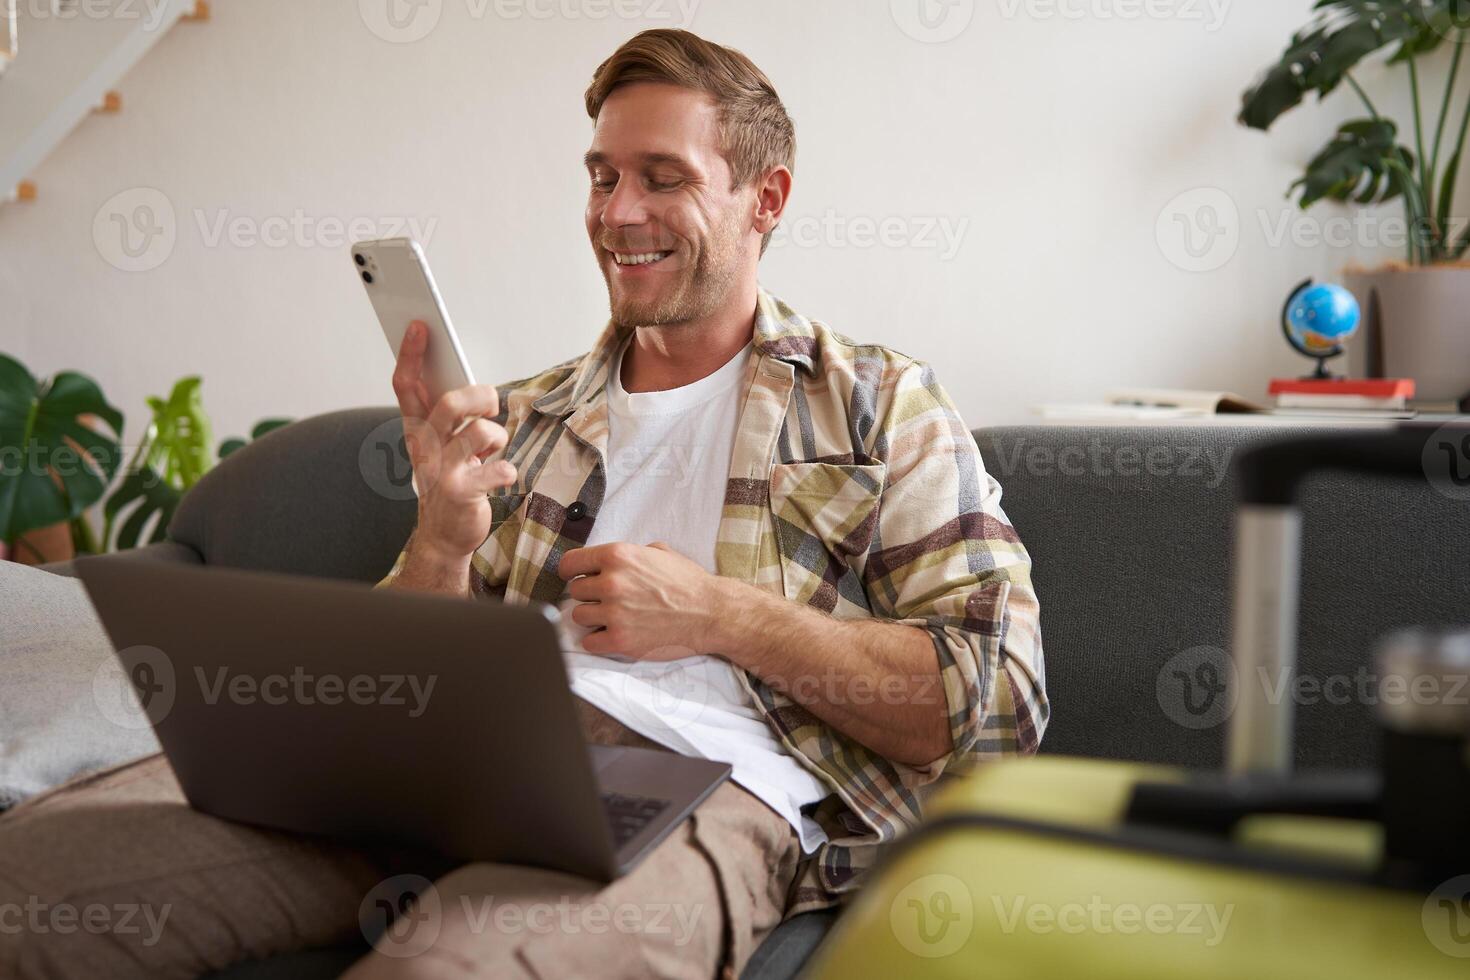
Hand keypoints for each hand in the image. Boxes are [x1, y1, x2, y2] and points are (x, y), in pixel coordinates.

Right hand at [392, 321, 515, 564]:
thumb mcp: (441, 444)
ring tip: (492, 449)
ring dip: (496, 436)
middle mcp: (425, 446)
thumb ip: (449, 414)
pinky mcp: (462, 492)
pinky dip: (506, 470)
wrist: (444, 534)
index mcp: (417, 429)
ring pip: (478, 433)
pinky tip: (502, 475)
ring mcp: (442, 470)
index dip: (411, 353)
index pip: (406, 384)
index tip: (420, 324)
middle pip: (449, 403)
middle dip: (478, 396)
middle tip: (489, 405)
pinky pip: (496, 470)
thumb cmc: (449, 478)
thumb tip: (472, 383)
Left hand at [557, 542, 725, 658]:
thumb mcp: (659, 552)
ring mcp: (614, 613)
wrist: (711, 613)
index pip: (570, 563)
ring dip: (592, 618)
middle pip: (575, 591)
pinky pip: (589, 642)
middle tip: (607, 600)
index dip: (571, 571)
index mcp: (618, 556)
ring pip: (579, 616)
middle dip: (589, 595)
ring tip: (613, 617)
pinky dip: (597, 640)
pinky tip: (612, 635)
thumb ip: (630, 553)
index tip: (573, 577)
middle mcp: (611, 583)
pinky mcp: (620, 641)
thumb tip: (610, 561)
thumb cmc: (689, 582)